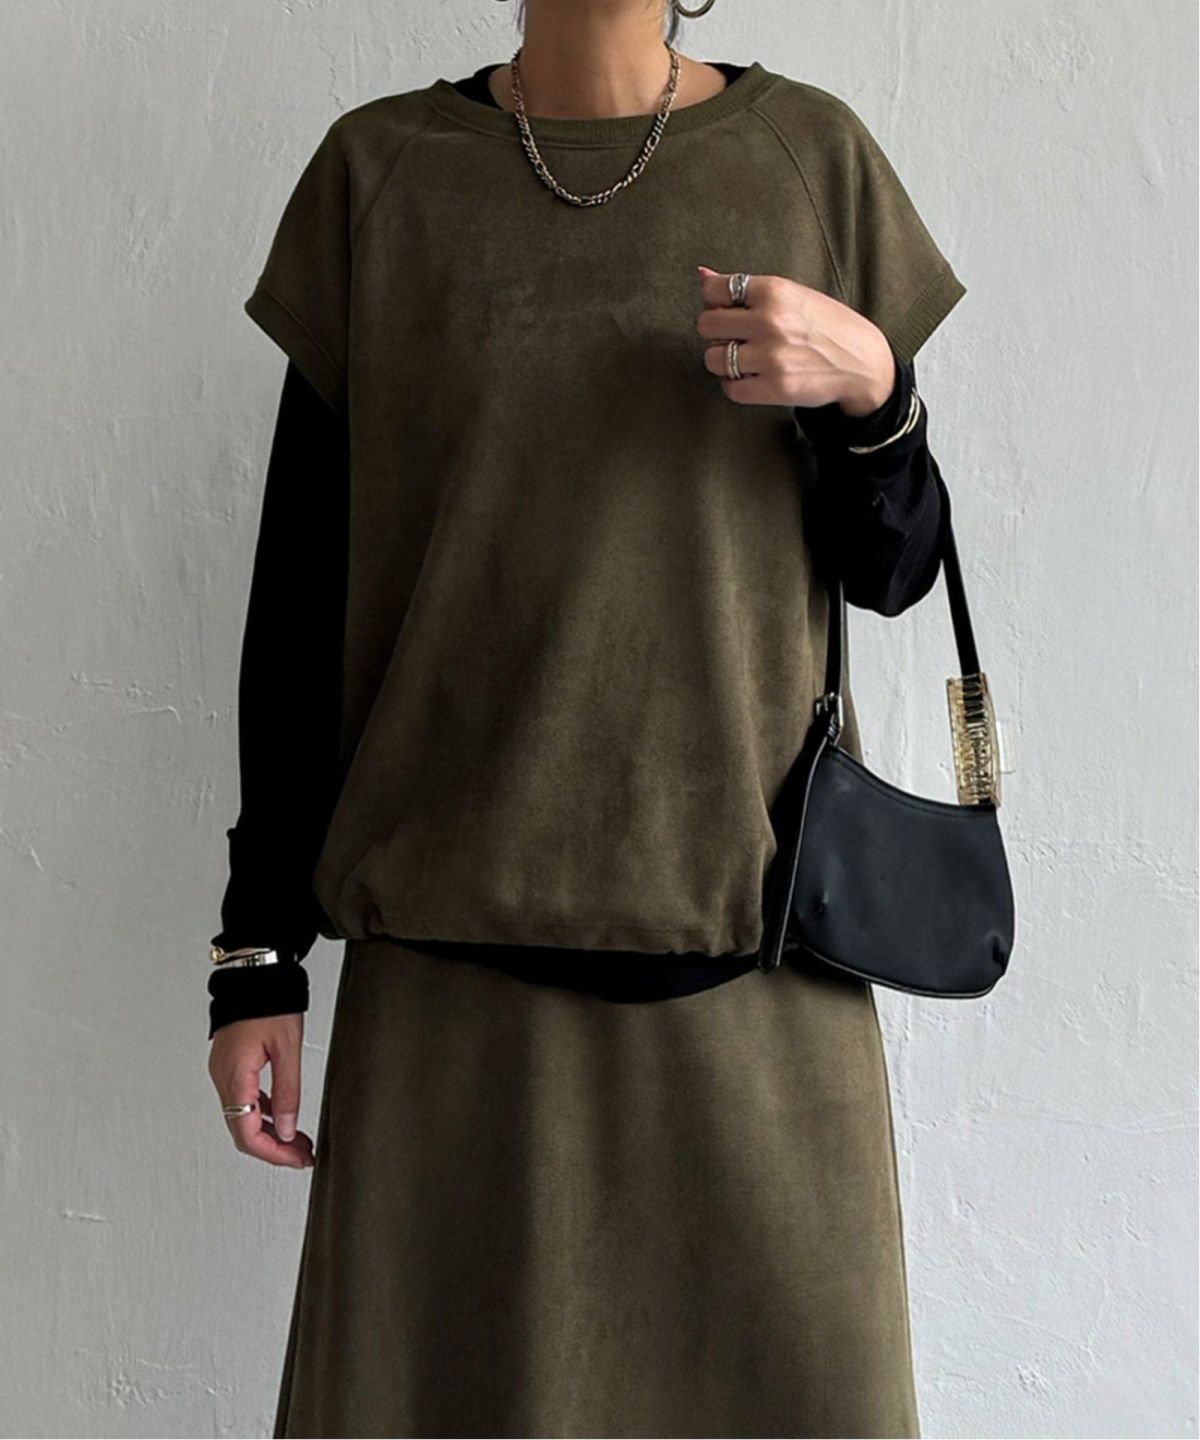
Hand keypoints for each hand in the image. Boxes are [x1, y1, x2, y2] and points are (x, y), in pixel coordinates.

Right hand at [208, 1013, 314, 1167]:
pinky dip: (265, 1114)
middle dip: (274, 1149)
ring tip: (299, 1141)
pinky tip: (285, 1117)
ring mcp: (225, 1073)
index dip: (273, 1154)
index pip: (247, 1134)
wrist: (254, 975)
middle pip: (243, 1132)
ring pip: (243, 1119)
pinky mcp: (231, 1066)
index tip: (297, 1160)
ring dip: (271, 1133)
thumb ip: (288, 1092)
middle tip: (302, 1156)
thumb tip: (289, 1129)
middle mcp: (224, 1079)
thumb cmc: (269, 1003)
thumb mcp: (287, 1049)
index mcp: (235, 1078)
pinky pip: (245, 1101)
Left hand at [694, 265, 894, 416]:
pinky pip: (730, 388)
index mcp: (774, 290)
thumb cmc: (825, 324)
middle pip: (707, 325)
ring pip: (713, 359)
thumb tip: (702, 273)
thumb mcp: (792, 294)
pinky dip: (735, 385)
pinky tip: (751, 377)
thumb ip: (745, 288)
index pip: (713, 291)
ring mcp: (771, 356)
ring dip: (723, 361)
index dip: (715, 302)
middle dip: (716, 332)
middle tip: (734, 336)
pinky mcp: (775, 387)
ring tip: (744, 358)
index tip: (728, 310)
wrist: (861, 361)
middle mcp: (770, 321)